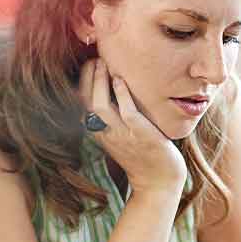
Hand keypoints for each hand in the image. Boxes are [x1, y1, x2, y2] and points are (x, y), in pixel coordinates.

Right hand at [79, 58, 186, 195]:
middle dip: (88, 77)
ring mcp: (123, 135)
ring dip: (100, 82)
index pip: (81, 104)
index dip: (82, 82)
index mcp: (99, 134)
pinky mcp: (142, 136)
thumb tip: (111, 93)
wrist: (159, 183)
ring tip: (105, 63)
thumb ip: (113, 120)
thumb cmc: (143, 157)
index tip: (89, 64)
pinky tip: (121, 80)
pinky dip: (122, 94)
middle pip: (85, 102)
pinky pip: (127, 112)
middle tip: (96, 58)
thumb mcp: (121, 138)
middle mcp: (107, 134)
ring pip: (100, 106)